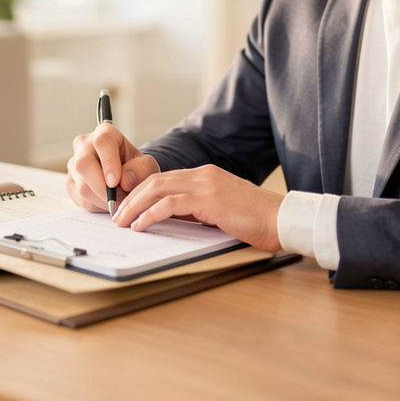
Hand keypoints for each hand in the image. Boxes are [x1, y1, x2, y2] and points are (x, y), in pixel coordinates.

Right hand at [65, 123, 160, 212]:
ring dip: (103, 200)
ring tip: (119, 201)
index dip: (109, 161)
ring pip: (82, 186)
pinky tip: (109, 202)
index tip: (116, 181)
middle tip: (121, 198)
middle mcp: (84, 145)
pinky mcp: (70, 183)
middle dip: (104, 188)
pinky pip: (81, 199)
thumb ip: (141, 169)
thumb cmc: (135, 166)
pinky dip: (98, 206)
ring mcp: (74, 164)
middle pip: (84, 164)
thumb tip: (125, 180)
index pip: (102, 141)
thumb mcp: (147, 165)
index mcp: (105, 133)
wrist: (125, 176)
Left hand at [112, 165, 284, 251]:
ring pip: (158, 189)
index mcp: (206, 175)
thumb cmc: (257, 220)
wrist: (282, 219)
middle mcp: (203, 175)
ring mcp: (206, 185)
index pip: (165, 179)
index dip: (142, 192)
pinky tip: (140, 225)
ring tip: (122, 221)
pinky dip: (150, 214)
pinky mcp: (209, 200)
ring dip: (135, 206)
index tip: (128, 207)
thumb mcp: (221, 211)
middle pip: (155, 181)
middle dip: (132, 198)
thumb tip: (171, 218)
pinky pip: (169, 204)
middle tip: (117, 215)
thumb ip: (198, 209)